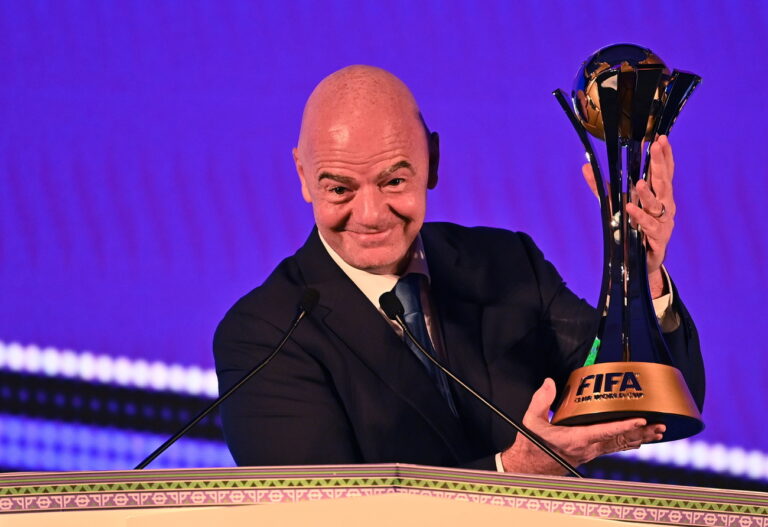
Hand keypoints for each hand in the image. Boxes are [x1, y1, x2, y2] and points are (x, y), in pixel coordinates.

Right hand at [500, 379, 664, 474]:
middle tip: (659, 426)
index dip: (624, 425)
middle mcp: (587, 448)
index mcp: (575, 439)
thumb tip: (550, 383)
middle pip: (620, 439)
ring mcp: (590, 452)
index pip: (605, 431)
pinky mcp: (589, 453)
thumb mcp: (531, 421)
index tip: (640, 420)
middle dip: (641, 432)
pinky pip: (614, 447)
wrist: (529, 467)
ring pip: (620, 444)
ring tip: (657, 432)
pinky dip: (628, 442)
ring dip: (639, 438)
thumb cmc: (532, 445)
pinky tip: (638, 440)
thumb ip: (541, 400)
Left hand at [582, 135, 675, 296]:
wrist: (643, 262)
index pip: (663, 172)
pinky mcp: (658, 238)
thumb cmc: (633, 228)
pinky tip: (630, 209)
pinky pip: (649, 226)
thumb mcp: (614, 204)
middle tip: (656, 147)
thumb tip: (584, 166)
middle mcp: (664, 206)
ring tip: (639, 183)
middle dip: (660, 164)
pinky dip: (639, 218)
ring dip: (647, 194)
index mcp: (658, 195)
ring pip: (657, 204)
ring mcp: (663, 222)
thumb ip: (601, 187)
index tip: (661, 138)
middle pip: (663, 182)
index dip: (664, 156)